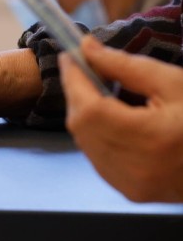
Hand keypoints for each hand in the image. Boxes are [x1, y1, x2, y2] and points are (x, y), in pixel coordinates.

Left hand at [60, 35, 182, 201]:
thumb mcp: (174, 83)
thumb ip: (126, 66)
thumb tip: (88, 48)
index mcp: (149, 138)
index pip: (90, 108)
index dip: (73, 80)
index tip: (68, 56)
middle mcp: (133, 167)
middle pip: (82, 126)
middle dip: (78, 95)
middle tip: (84, 71)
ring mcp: (129, 184)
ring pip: (86, 143)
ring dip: (85, 115)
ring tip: (101, 93)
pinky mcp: (130, 191)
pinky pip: (98, 158)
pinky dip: (97, 135)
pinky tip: (112, 120)